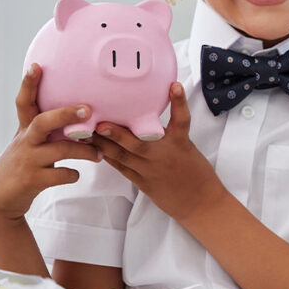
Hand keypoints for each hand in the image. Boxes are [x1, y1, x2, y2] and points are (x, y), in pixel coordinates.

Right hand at [0, 64, 102, 222]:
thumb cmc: (24, 165)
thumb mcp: (30, 143)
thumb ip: (49, 128)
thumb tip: (81, 112)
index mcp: (25, 130)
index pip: (24, 103)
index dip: (29, 84)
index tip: (36, 66)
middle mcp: (25, 141)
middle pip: (44, 122)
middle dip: (67, 114)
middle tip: (88, 109)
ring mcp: (27, 161)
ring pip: (61, 150)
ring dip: (85, 151)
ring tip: (99, 154)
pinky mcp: (31, 181)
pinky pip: (59, 174)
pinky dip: (72, 174)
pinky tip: (77, 174)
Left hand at [89, 83, 225, 222]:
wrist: (200, 202)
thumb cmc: (197, 175)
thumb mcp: (189, 149)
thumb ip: (173, 134)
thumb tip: (152, 119)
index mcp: (180, 143)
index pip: (182, 119)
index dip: (179, 102)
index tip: (174, 86)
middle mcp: (164, 155)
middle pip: (138, 142)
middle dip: (117, 132)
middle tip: (100, 121)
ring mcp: (152, 170)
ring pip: (124, 156)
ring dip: (104, 145)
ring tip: (88, 134)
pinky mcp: (144, 183)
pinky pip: (123, 169)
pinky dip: (110, 159)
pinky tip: (98, 150)